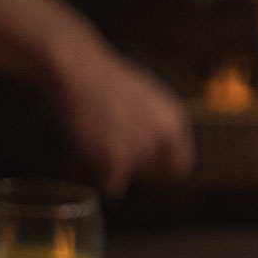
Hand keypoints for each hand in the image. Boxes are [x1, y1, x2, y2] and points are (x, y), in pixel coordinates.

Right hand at [50, 46, 195, 199]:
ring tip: (90, 152)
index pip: (180, 165)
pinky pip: (111, 188)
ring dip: (110, 172)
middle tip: (109, 158)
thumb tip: (155, 154)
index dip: (160, 170)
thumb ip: (157, 127)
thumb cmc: (104, 80)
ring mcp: (141, 149)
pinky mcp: (115, 159)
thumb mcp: (147, 99)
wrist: (77, 69)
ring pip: (130, 181)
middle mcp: (164, 137)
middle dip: (133, 171)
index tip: (142, 170)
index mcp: (175, 121)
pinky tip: (81, 163)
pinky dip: (95, 179)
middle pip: (154, 176)